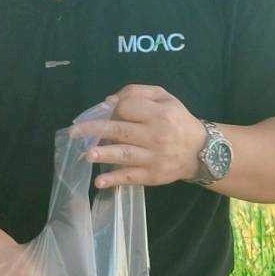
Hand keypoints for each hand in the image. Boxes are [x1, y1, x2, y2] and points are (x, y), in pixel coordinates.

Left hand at [71, 84, 207, 188]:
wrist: (200, 151)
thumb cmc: (177, 120)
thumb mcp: (165, 98)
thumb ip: (138, 93)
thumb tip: (110, 101)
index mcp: (159, 114)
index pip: (127, 108)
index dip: (113, 108)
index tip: (104, 111)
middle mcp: (156, 135)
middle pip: (121, 131)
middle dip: (95, 131)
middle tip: (74, 132)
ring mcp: (154, 157)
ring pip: (125, 154)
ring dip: (104, 155)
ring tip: (86, 155)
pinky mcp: (152, 175)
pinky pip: (131, 177)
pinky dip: (115, 180)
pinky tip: (99, 182)